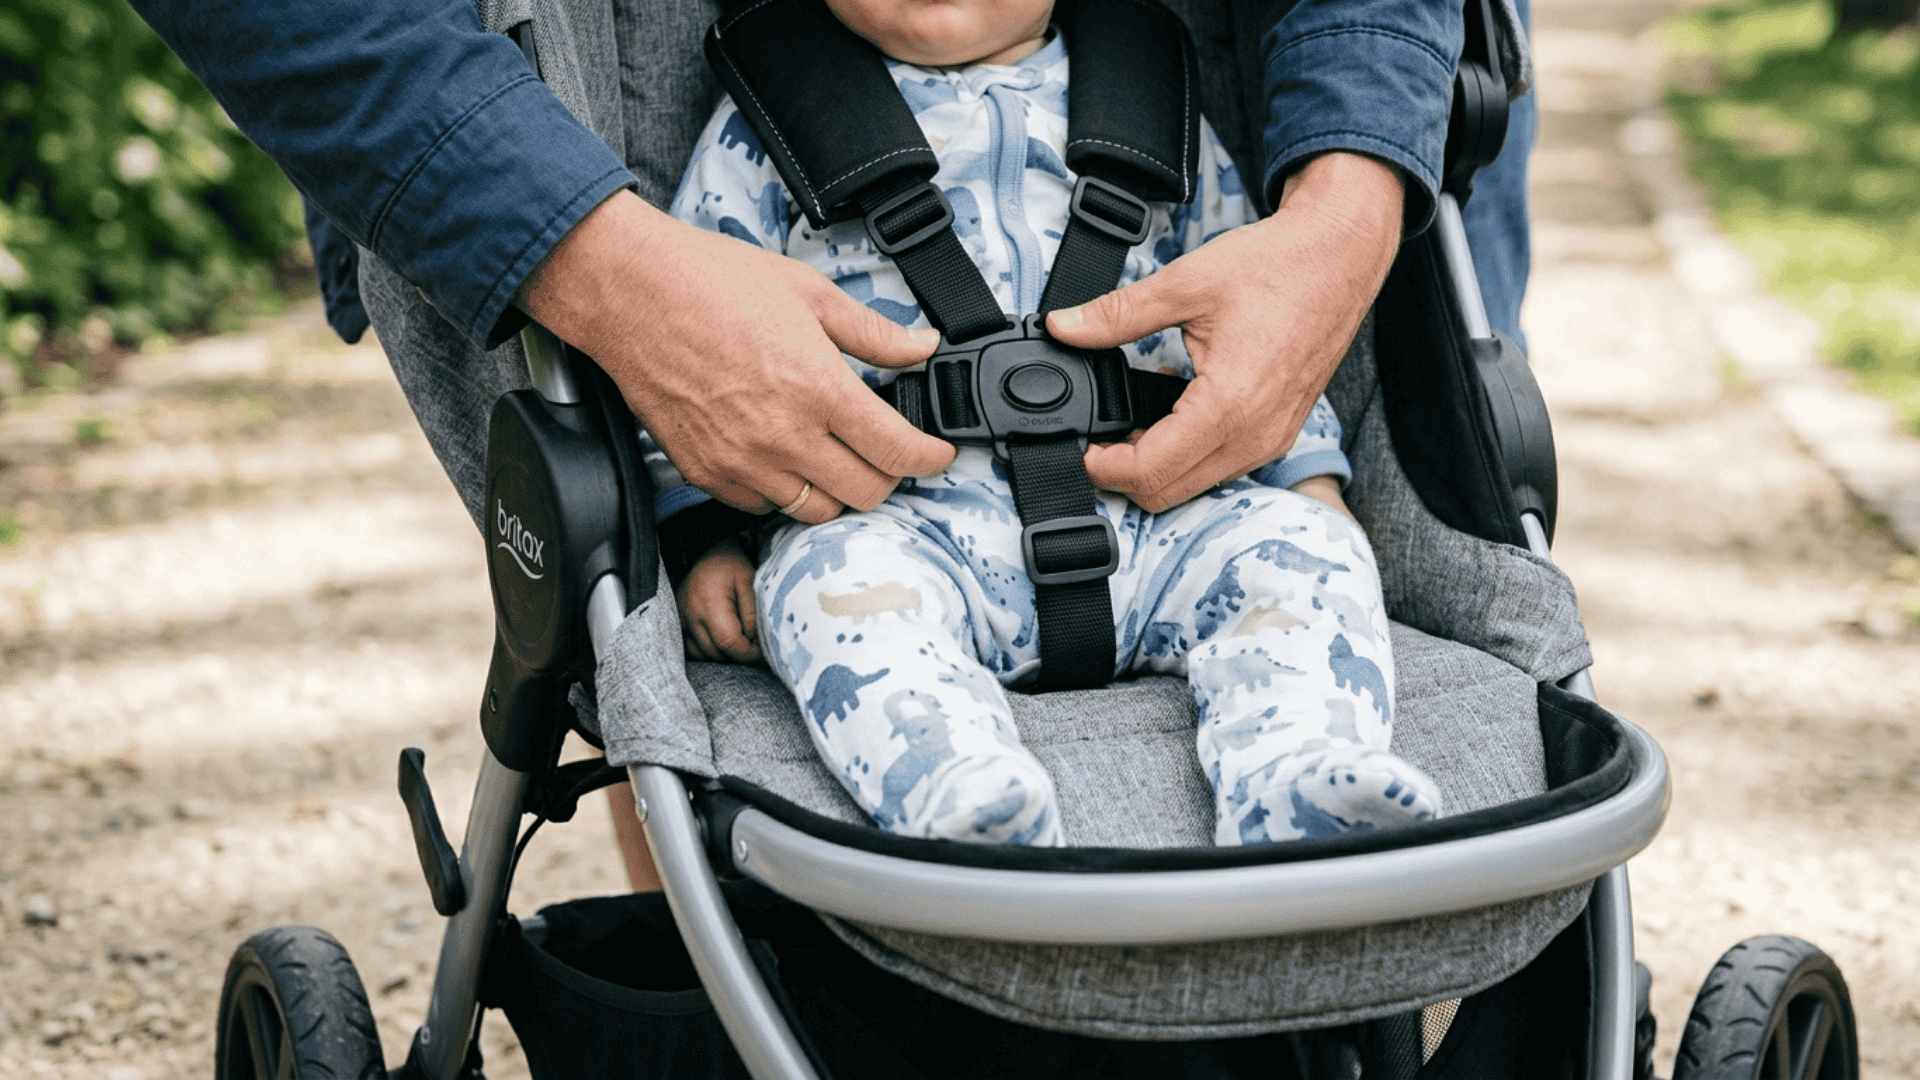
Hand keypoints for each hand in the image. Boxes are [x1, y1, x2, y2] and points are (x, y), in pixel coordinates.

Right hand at [518, 191, 956, 522]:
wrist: (630, 292)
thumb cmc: (712, 282)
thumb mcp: (810, 292)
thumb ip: (874, 332)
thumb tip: (924, 345)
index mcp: (819, 388)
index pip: (898, 452)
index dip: (930, 458)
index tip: (937, 452)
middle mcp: (784, 435)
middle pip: (865, 494)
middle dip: (888, 476)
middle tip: (887, 452)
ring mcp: (742, 460)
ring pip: (816, 510)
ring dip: (836, 489)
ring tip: (835, 456)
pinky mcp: (706, 471)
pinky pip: (762, 506)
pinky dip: (784, 491)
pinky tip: (785, 457)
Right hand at [676, 538, 762, 662]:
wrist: (704, 551)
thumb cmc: (730, 565)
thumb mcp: (749, 582)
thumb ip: (752, 614)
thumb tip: (755, 642)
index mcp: (710, 605)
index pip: (729, 643)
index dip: (749, 654)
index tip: (763, 651)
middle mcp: (691, 617)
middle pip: (717, 653)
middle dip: (739, 654)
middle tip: (756, 644)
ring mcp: (681, 621)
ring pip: (705, 655)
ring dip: (725, 653)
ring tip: (740, 638)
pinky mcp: (678, 622)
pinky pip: (693, 649)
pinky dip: (709, 650)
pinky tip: (722, 639)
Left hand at [1046, 153, 1403, 511]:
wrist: (1341, 254)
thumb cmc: (1278, 265)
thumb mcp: (1184, 283)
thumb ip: (1115, 314)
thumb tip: (1063, 327)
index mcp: (1228, 406)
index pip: (1147, 472)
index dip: (1100, 466)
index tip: (1077, 444)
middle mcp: (1254, 436)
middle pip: (1166, 494)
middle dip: (1121, 475)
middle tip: (1094, 437)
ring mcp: (1270, 439)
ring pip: (1194, 485)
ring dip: (1154, 467)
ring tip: (1128, 423)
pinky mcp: (1278, 432)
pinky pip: (1221, 466)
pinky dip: (1186, 454)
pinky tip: (1171, 413)